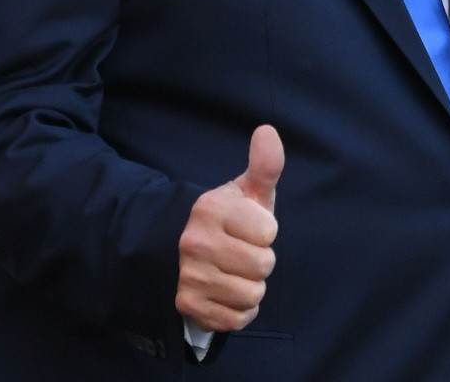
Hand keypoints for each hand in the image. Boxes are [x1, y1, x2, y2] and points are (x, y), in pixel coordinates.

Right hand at [176, 125, 283, 332]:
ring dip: (250, 287)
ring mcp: (189, 276)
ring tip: (233, 272)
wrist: (180, 254)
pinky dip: (239, 310)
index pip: (269, 232)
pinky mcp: (188, 306)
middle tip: (240, 252)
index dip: (264, 232)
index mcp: (210, 208)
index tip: (248, 228)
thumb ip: (264, 165)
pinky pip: (238, 318)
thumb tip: (267, 131)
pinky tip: (226, 294)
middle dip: (259, 261)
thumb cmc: (228, 221)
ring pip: (253, 294)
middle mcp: (194, 241)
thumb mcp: (246, 192)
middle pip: (263, 265)